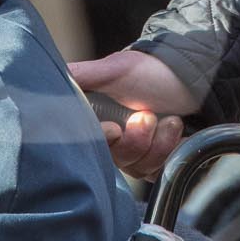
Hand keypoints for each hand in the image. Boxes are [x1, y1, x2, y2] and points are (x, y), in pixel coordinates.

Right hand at [70, 50, 196, 177]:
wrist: (196, 79)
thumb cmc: (151, 71)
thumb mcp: (114, 68)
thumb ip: (80, 75)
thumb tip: (44, 78)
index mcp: (95, 118)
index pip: (85, 142)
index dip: (101, 140)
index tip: (114, 129)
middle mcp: (110, 138)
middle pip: (112, 159)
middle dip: (135, 141)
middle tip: (148, 116)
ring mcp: (133, 152)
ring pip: (136, 167)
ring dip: (158, 144)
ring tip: (171, 120)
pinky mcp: (155, 162)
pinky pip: (157, 171)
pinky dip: (170, 151)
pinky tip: (177, 131)